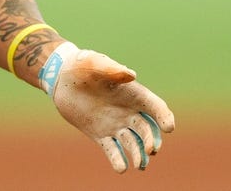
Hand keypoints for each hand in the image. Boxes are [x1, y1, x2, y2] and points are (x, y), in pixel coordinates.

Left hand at [41, 42, 174, 172]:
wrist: (62, 78)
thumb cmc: (82, 65)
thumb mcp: (95, 63)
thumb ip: (112, 69)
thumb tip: (131, 75)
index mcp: (132, 93)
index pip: (154, 106)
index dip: (164, 116)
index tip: (168, 127)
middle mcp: (128, 111)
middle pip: (146, 129)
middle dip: (151, 140)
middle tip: (151, 150)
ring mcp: (115, 124)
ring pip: (132, 143)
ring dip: (138, 154)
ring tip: (139, 165)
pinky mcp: (100, 134)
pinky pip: (112, 150)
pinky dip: (117, 160)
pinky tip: (121, 168)